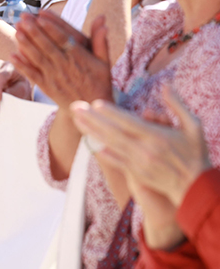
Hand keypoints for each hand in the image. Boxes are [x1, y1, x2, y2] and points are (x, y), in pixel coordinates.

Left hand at [11, 12, 113, 109]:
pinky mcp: (47, 88)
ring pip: (38, 58)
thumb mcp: (104, 62)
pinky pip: (32, 75)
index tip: (41, 16)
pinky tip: (12, 55)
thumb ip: (100, 40)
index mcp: (79, 58)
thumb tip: (102, 18)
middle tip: (23, 18)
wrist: (90, 108)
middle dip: (34, 31)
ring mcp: (55, 77)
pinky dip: (22, 66)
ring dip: (26, 45)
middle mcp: (65, 66)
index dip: (51, 27)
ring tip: (16, 31)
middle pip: (47, 46)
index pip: (63, 39)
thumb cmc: (99, 83)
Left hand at [71, 85, 210, 207]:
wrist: (196, 188)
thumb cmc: (194, 154)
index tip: (96, 103)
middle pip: (113, 132)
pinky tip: (89, 143)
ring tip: (76, 120)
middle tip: (75, 107)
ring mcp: (138, 163)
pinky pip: (115, 161)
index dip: (112, 113)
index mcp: (157, 137)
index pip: (130, 123)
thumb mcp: (193, 127)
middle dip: (92, 119)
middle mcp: (145, 150)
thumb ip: (177, 105)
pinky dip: (102, 152)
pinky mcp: (136, 173)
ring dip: (91, 132)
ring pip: (110, 145)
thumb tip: (166, 84)